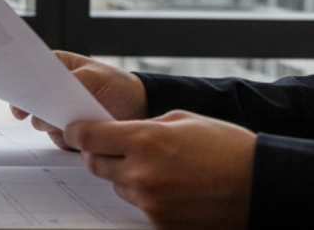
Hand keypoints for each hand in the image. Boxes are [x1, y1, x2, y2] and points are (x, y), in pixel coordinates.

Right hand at [10, 51, 147, 148]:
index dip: (18, 84)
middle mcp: (51, 91)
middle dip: (39, 109)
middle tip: (53, 113)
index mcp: (53, 68)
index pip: (25, 73)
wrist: (139, 109)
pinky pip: (56, 139)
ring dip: (56, 126)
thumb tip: (47, 99)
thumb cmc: (118, 85)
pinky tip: (81, 134)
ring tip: (78, 121)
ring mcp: (57, 112)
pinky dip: (67, 139)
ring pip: (41, 124)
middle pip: (29, 102)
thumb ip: (69, 83)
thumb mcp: (94, 77)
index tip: (16, 97)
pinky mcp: (66, 132)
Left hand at [65, 111, 254, 229]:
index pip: (87, 137)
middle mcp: (141, 171)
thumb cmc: (226, 147)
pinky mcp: (159, 222)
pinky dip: (147, 197)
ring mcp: (149, 200)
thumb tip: (117, 133)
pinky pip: (138, 207)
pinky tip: (171, 189)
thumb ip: (143, 126)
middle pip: (94, 163)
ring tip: (159, 170)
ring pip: (117, 185)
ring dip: (127, 177)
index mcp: (144, 139)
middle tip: (118, 149)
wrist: (262, 185)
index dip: (78, 133)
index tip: (76, 131)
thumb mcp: (182, 120)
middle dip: (101, 154)